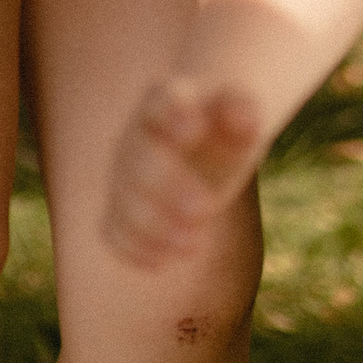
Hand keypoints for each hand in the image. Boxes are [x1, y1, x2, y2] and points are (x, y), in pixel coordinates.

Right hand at [103, 75, 265, 269]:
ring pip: (125, 200)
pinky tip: (162, 260)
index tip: (194, 130)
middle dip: (168, 187)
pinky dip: (133, 247)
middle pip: (141, 160)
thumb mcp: (241, 113)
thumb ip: (243, 111)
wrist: (204, 141)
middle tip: (205, 210)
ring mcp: (126, 174)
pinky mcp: (123, 209)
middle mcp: (138, 137)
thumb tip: (248, 119)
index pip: (163, 103)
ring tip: (194, 243)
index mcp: (167, 102)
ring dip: (153, 227)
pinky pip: (113, 230)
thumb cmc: (225, 125)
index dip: (173, 115)